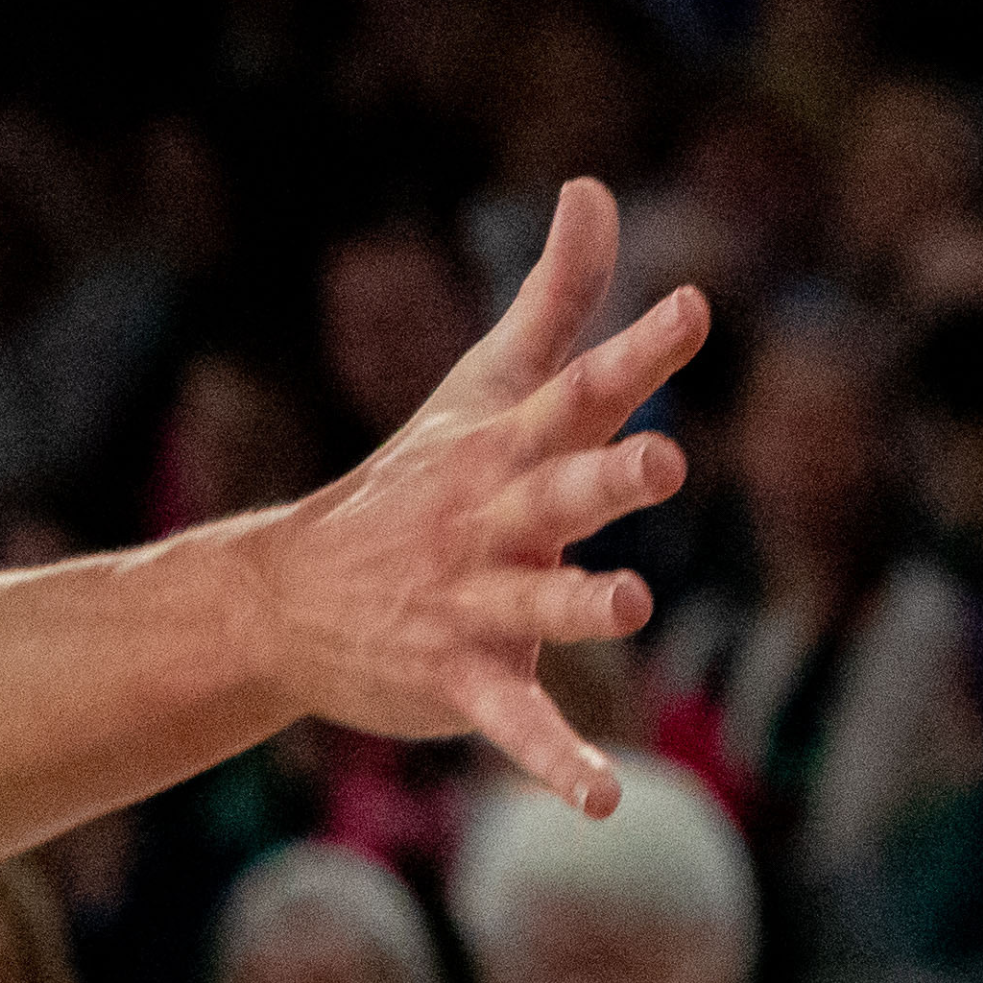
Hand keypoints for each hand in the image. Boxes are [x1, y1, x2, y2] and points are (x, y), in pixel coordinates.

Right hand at [242, 182, 701, 814]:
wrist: (286, 598)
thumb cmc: (419, 477)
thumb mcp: (488, 383)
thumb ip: (557, 294)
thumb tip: (594, 184)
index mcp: (510, 448)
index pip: (584, 387)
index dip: (639, 350)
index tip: (695, 306)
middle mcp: (495, 518)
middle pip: (560, 489)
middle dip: (608, 475)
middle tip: (664, 459)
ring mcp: (474, 599)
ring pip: (539, 601)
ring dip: (581, 601)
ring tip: (632, 602)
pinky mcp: (463, 676)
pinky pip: (516, 720)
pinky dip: (555, 760)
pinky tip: (601, 798)